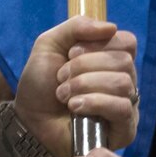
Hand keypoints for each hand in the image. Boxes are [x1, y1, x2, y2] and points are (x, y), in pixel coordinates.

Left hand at [15, 17, 139, 156]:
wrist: (29, 121)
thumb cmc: (41, 85)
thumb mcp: (50, 44)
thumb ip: (77, 27)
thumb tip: (112, 27)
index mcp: (111, 59)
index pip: (127, 42)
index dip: (98, 43)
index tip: (71, 53)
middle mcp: (124, 81)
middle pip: (123, 60)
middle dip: (85, 66)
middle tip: (61, 77)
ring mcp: (126, 105)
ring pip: (122, 83)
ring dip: (85, 85)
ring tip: (63, 95)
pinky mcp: (124, 130)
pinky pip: (122, 108)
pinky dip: (95, 103)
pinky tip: (74, 107)